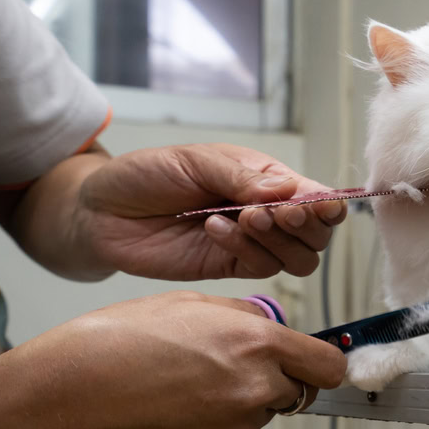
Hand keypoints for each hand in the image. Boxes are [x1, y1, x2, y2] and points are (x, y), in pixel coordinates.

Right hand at [0, 292, 345, 428]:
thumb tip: (271, 324)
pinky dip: (217, 421)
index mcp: (258, 342)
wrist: (71, 394)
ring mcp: (236, 425)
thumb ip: (244, 316)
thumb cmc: (122, 339)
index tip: (316, 360)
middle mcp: (256, 387)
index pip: (329, 365)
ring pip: (263, 411)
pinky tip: (178, 404)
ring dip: (244, 399)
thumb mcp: (192, 301)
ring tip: (191, 382)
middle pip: (301, 390)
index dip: (324, 362)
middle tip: (237, 365)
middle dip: (281, 378)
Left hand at [74, 144, 347, 279]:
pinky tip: (213, 228)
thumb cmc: (148, 175)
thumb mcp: (197, 160)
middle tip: (271, 212)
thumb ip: (243, 176)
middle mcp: (268, 214)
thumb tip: (289, 190)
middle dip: (303, 224)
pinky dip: (245, 249)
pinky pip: (261, 268)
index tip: (318, 206)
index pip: (319, 197)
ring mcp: (251, 245)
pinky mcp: (230, 268)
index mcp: (268, 180)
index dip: (328, 205)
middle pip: (318, 234)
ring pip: (299, 258)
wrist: (101, 211)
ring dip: (277, 240)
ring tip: (242, 218)